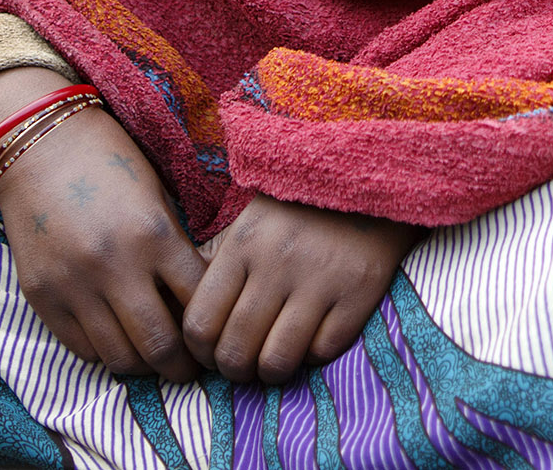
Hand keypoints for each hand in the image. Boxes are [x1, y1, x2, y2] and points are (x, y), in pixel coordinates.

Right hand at [0, 68, 206, 380]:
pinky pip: (80, 349)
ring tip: (153, 355)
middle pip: (160, 347)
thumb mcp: (157, 197)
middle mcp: (114, 266)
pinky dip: (104, 353)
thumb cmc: (110, 162)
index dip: (212, 328)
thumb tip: (202, 302)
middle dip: (182, 366)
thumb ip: (176, 250)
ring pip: (119, 358)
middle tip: (189, 366)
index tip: (216, 336)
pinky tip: (117, 338)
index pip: (197, 306)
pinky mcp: (42, 296)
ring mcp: (73, 285)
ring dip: (142, 364)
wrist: (38, 145)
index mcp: (154, 235)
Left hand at [182, 195, 421, 382]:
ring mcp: (320, 279)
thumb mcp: (248, 224)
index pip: (199, 324)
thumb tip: (184, 312)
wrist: (369, 180)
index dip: (200, 352)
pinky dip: (314, 355)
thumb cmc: (299, 210)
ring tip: (276, 359)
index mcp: (243, 244)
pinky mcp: (360, 291)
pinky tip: (313, 337)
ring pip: (277, 361)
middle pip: (235, 351)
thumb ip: (215, 264)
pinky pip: (323, 351)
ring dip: (272, 372)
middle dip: (234, 371)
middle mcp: (277, 262)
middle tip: (244, 365)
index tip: (212, 352)